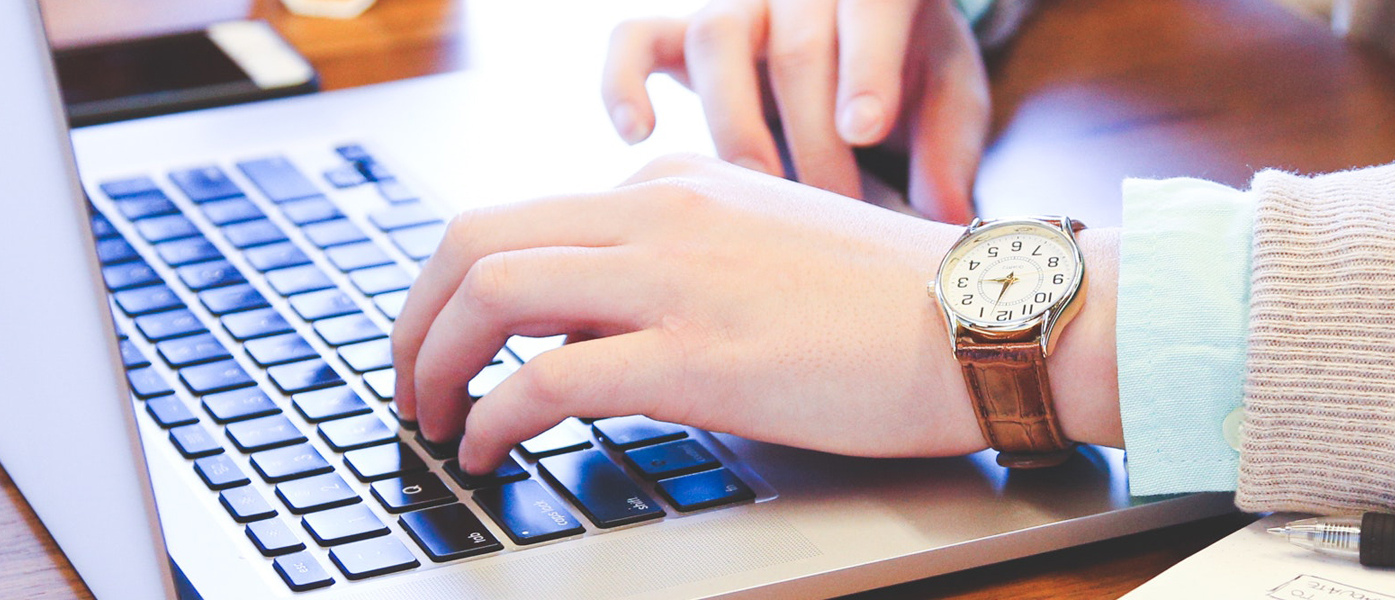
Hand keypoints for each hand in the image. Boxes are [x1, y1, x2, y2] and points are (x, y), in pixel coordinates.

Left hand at [391, 155, 1066, 473]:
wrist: (986, 318)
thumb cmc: (896, 302)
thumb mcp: (767, 249)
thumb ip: (678, 268)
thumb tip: (591, 331)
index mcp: (676, 185)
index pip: (524, 218)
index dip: (460, 288)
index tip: (450, 341)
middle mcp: (660, 212)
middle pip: (476, 239)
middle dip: (416, 317)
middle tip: (408, 381)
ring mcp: (675, 279)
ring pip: (492, 294)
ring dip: (433, 362)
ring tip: (431, 420)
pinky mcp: (696, 355)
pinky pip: (547, 378)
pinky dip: (491, 417)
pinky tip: (488, 450)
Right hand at [602, 0, 987, 223]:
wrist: (860, 48)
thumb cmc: (908, 77)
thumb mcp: (948, 102)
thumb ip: (950, 150)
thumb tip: (948, 217)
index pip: (872, 7)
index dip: (868, 66)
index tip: (865, 131)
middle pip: (797, 47)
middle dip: (816, 139)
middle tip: (834, 210)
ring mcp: (738, 9)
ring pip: (716, 38)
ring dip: (737, 124)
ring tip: (759, 195)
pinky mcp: (680, 36)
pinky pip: (634, 40)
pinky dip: (623, 82)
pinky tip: (638, 137)